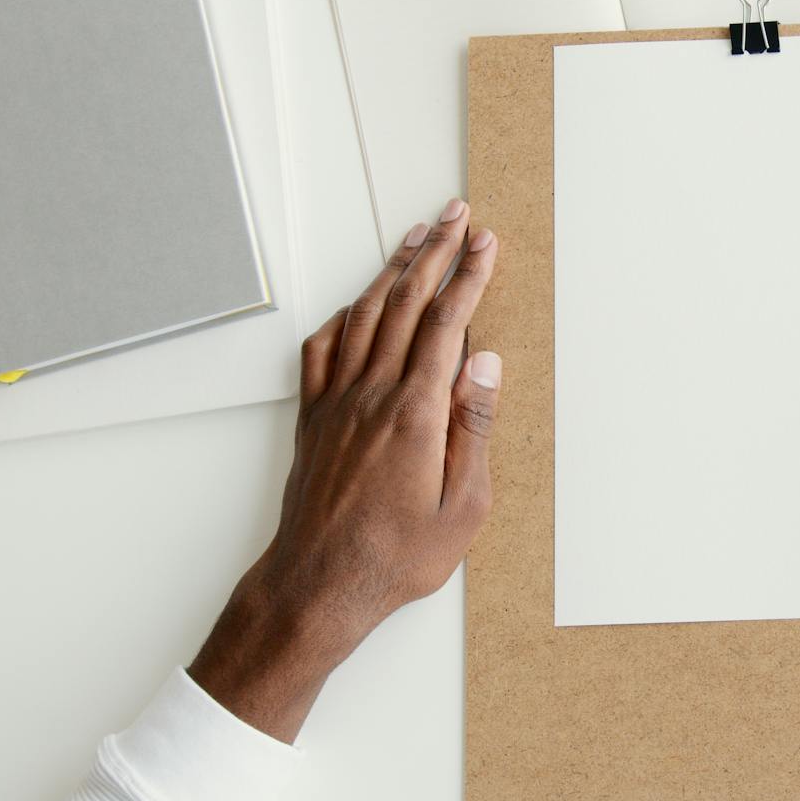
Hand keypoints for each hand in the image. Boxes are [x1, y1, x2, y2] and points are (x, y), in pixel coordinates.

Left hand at [189, 201, 501, 739]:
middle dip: (434, 253)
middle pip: (406, 304)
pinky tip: (358, 304)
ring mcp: (337, 403)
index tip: (484, 242)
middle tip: (455, 216)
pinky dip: (345, 315)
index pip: (446, 325)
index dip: (468, 276)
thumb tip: (483, 364)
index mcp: (415, 414)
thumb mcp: (462, 506)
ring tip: (414, 238)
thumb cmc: (394, 557)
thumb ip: (472, 428)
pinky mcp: (315, 418)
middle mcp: (371, 396)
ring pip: (365, 316)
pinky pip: (325, 348)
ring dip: (392, 270)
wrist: (319, 584)